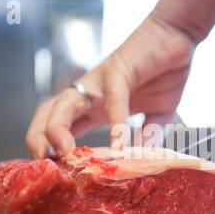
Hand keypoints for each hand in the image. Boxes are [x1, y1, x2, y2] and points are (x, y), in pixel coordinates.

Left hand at [26, 13, 193, 158]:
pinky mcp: (118, 70)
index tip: (55, 174)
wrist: (176, 39)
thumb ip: (149, 136)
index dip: (51, 150)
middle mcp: (90, 95)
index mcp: (94, 107)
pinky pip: (112, 99)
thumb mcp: (157, 115)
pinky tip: (119, 145)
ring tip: (66, 156)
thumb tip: (144, 161)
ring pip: (64, 105)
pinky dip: (115, 124)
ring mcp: (100, 82)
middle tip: (44, 168)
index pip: (60, 129)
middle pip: (48, 115)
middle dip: (38, 139)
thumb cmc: (163, 73)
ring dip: (58, 131)